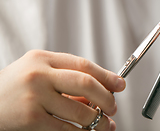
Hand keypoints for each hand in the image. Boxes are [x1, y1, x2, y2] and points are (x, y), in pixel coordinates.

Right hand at [0, 50, 125, 130]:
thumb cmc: (14, 89)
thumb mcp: (38, 74)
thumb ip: (65, 79)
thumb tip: (100, 93)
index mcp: (43, 59)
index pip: (84, 65)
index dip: (106, 76)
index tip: (120, 84)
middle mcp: (39, 74)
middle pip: (85, 83)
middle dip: (106, 97)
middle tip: (113, 106)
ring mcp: (34, 96)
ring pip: (78, 109)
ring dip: (97, 120)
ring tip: (105, 124)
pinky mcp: (30, 118)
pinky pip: (65, 128)